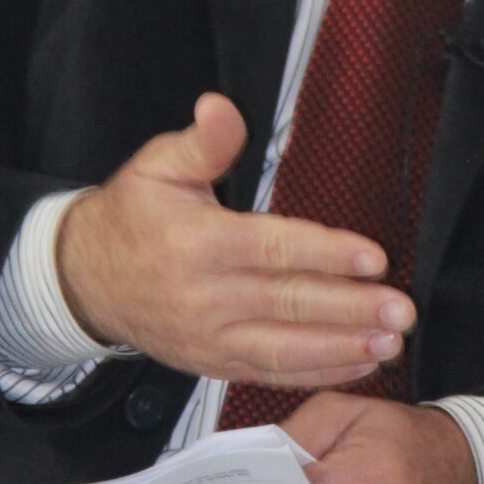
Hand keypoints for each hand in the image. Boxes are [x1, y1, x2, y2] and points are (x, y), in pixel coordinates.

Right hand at [56, 93, 413, 386]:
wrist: (83, 282)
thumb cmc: (129, 220)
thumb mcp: (156, 167)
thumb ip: (201, 142)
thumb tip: (221, 109)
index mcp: (196, 244)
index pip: (272, 250)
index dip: (326, 254)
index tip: (372, 258)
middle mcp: (204, 298)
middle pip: (288, 305)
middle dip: (350, 309)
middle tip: (400, 309)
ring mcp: (209, 338)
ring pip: (284, 349)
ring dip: (342, 348)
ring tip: (389, 342)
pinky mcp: (213, 364)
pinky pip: (271, 373)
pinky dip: (318, 372)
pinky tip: (358, 363)